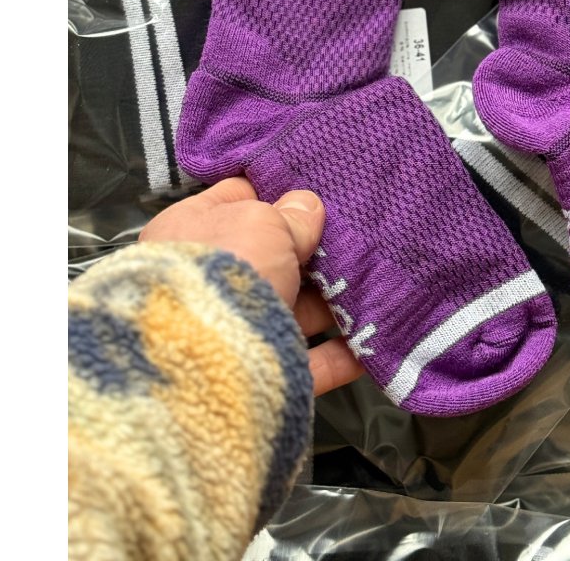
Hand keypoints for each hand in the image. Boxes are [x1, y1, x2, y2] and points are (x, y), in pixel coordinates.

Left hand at [139, 178, 364, 395]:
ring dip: (335, 301)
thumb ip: (291, 216)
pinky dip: (343, 352)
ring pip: (296, 309)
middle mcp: (209, 280)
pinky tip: (373, 337)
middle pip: (273, 258)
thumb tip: (307, 206)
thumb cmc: (223, 271)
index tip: (319, 196)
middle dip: (315, 253)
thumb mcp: (261, 223)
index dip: (278, 196)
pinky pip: (310, 360)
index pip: (237, 201)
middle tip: (357, 241)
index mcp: (193, 231)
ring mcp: (234, 330)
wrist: (200, 365)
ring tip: (376, 286)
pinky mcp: (261, 373)